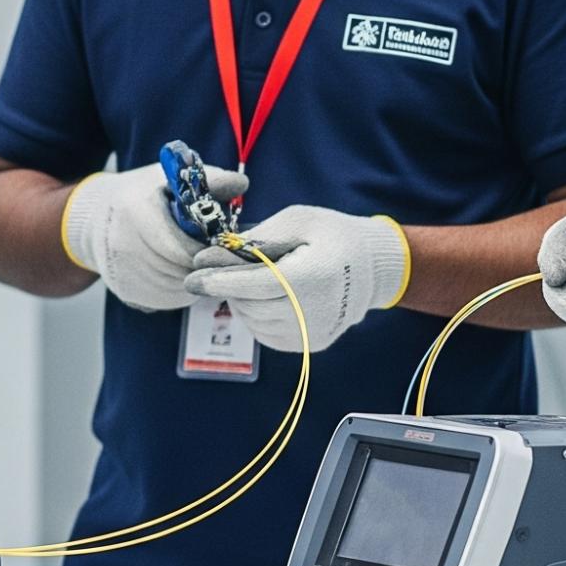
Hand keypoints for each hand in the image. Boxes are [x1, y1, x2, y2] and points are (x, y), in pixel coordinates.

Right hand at [61, 161, 248, 314]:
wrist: (95, 218)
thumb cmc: (142, 195)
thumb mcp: (172, 179)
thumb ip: (209, 181)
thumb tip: (242, 182)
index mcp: (135, 212)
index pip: (182, 246)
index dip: (206, 248)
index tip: (217, 239)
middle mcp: (123, 245)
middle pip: (180, 269)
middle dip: (202, 263)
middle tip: (213, 253)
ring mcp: (122, 272)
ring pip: (176, 288)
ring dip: (193, 277)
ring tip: (197, 260)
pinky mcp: (125, 292)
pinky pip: (166, 300)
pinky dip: (180, 290)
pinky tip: (180, 271)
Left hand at [183, 206, 409, 352]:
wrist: (374, 267)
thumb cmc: (332, 235)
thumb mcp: (298, 221)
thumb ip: (256, 238)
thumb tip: (212, 256)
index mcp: (310, 277)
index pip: (254, 285)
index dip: (219, 282)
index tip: (192, 277)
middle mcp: (312, 312)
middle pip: (250, 305)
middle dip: (227, 288)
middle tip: (216, 270)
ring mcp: (313, 334)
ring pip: (255, 323)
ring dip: (240, 302)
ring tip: (246, 280)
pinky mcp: (312, 345)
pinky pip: (268, 336)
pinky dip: (256, 317)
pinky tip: (261, 298)